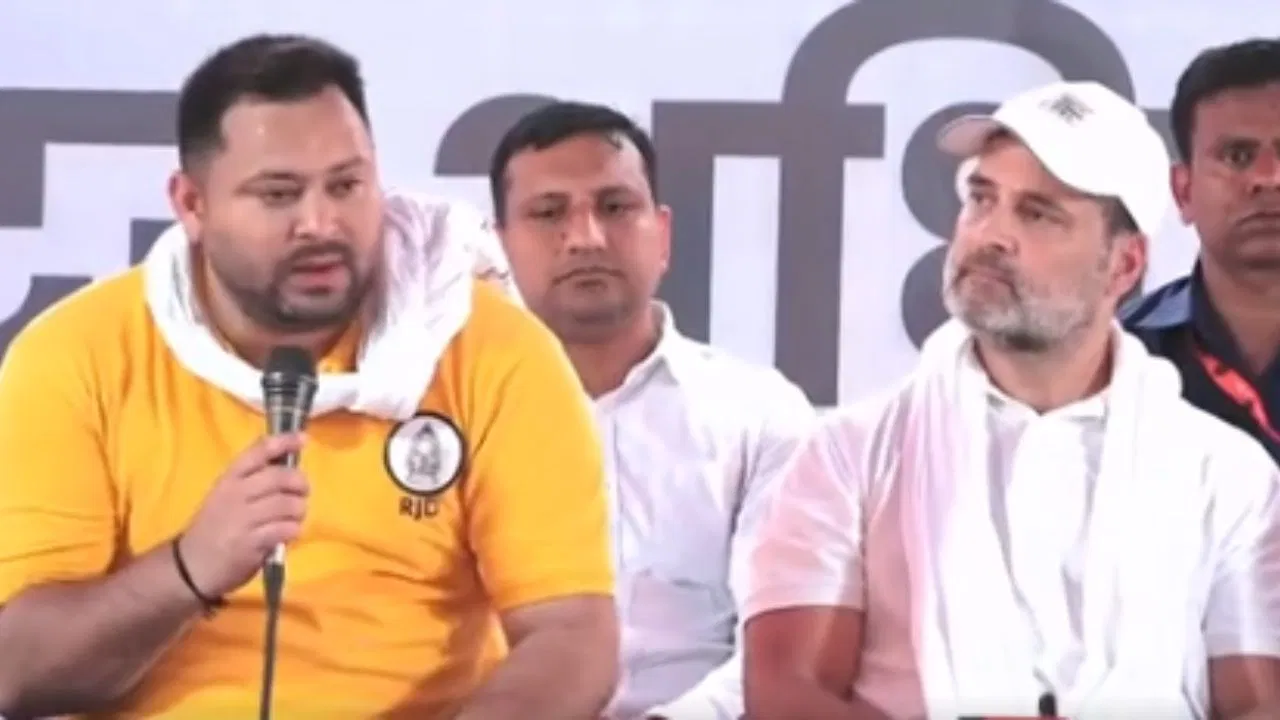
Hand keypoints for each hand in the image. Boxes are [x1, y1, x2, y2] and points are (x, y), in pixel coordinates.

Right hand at [177, 433, 308, 597]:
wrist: (190, 566)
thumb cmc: (214, 527)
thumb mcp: (225, 496)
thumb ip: (252, 480)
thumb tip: (288, 461)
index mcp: (228, 479)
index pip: (257, 453)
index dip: (283, 442)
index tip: (303, 439)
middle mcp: (235, 495)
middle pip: (279, 477)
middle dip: (300, 483)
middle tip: (302, 492)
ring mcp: (242, 519)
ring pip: (288, 504)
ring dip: (299, 510)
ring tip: (294, 517)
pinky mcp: (250, 543)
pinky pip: (285, 529)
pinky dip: (293, 530)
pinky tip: (288, 534)